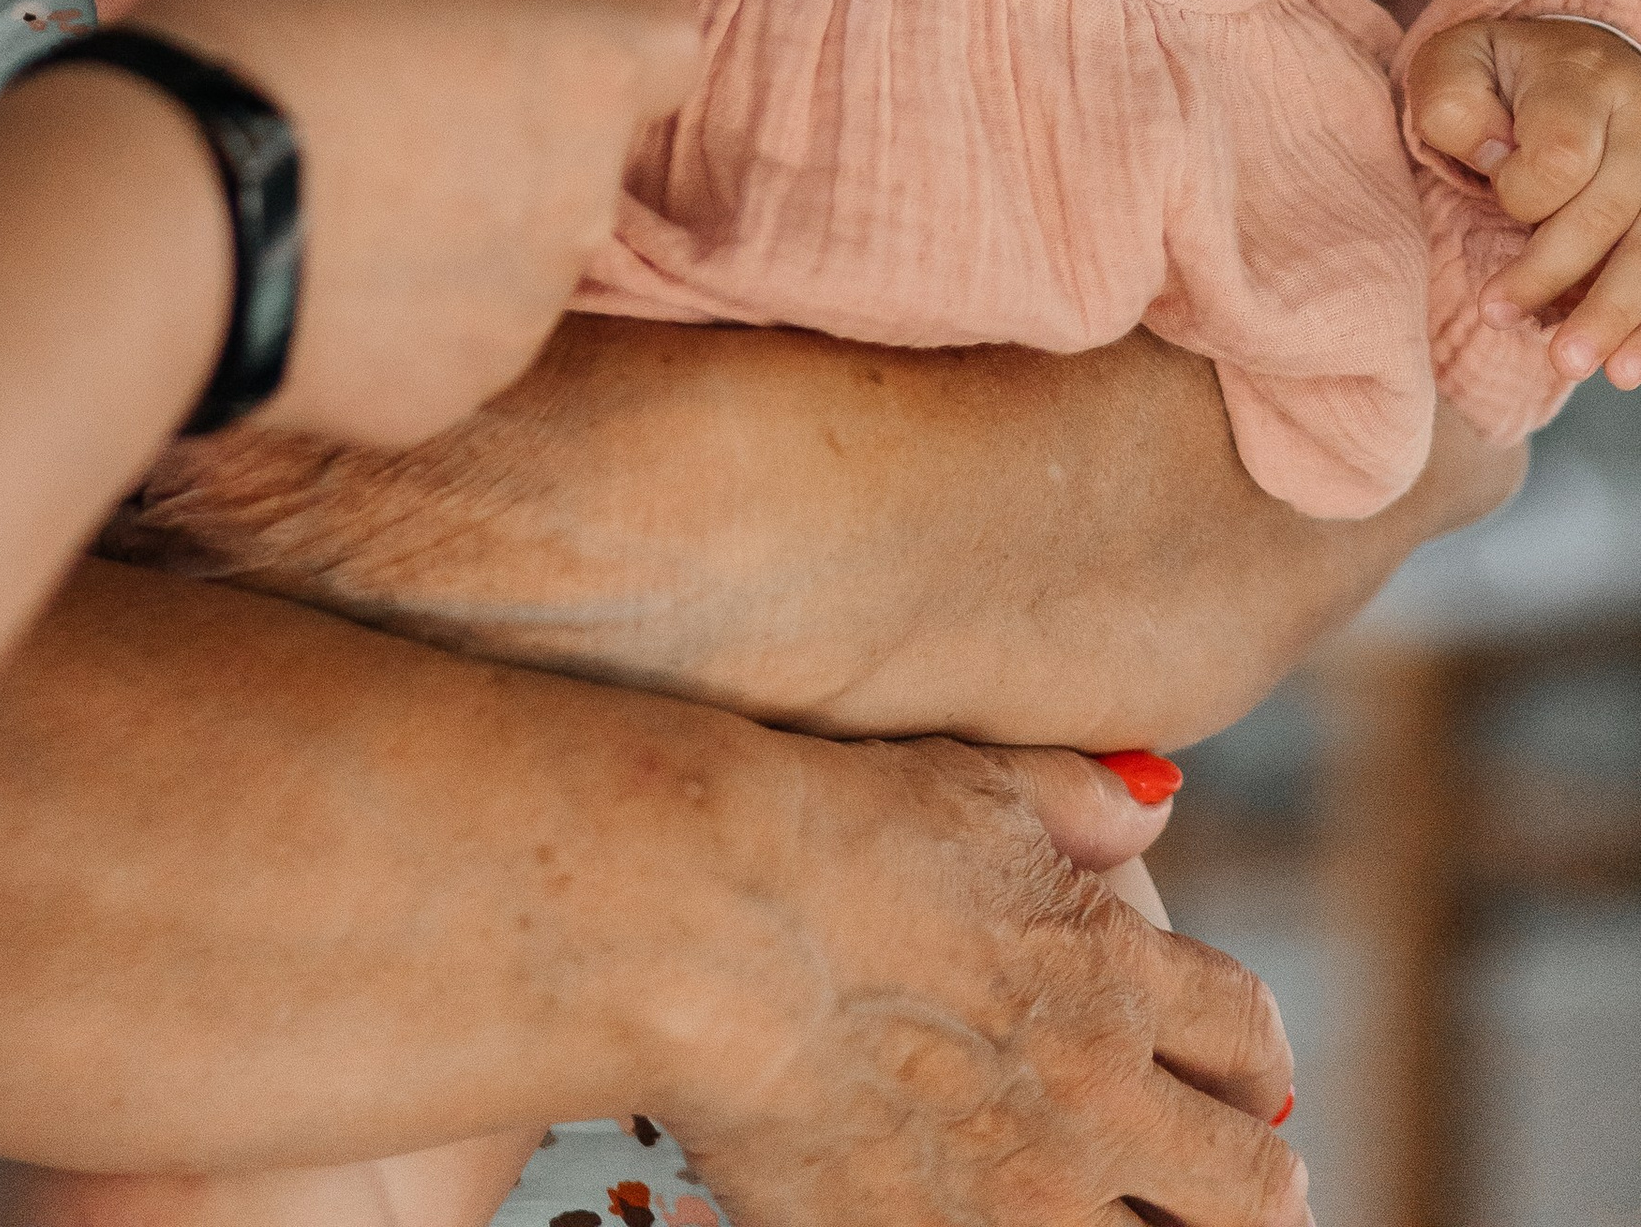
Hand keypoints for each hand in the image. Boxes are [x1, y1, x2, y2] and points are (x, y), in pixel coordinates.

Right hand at [129, 0, 699, 447]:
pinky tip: (311, 282)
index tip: (529, 27)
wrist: (172, 216)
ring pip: (515, 257)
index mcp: (583, 74)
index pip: (668, 41)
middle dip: (510, 137)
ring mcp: (525, 314)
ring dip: (456, 233)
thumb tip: (476, 31)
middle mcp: (583, 203)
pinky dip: (400, 316)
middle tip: (390, 119)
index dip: (603, 29)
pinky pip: (447, 338)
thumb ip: (461, 5)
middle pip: (579, 157)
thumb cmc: (268, 50)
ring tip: (331, 210)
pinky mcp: (454, 397)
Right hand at [671, 736, 1302, 1226]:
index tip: (1244, 1087)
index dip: (1259, 1071)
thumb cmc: (825, 833)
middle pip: (1253, 1193)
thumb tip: (1151, 807)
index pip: (1250, 1041)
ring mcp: (1018, 1201)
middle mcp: (1094, 1102)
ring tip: (1128, 1225)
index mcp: (1111, 975)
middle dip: (1258, 1196)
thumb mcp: (972, 782)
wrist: (706, 926)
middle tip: (1234, 1197)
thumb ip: (1076, 801)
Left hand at [1408, 12, 1640, 382]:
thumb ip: (1455, 102)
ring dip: (1613, 315)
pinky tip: (1626, 366)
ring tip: (1568, 364)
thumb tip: (1496, 157)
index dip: (1522, 191)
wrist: (1574, 64)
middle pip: (1610, 212)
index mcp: (1584, 81)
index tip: (1493, 190)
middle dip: (1551, 274)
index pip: (1563, 156)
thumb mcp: (1456, 63)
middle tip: (1495, 316)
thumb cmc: (1501, 75)